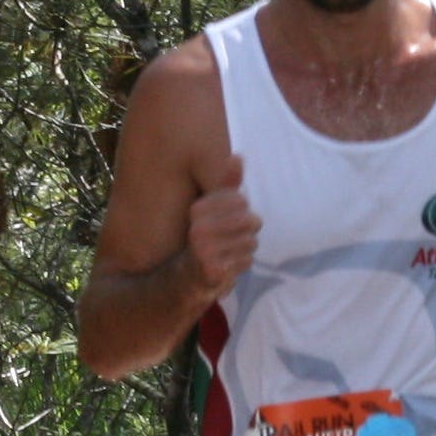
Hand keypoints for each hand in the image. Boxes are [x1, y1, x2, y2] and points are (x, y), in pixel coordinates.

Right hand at [184, 154, 260, 299]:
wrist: (184, 280)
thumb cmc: (205, 240)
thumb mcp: (213, 209)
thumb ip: (227, 184)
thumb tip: (239, 156)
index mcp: (198, 209)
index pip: (241, 200)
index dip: (242, 210)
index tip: (228, 220)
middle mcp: (198, 228)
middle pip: (250, 220)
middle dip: (248, 231)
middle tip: (232, 239)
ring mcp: (204, 251)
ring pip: (251, 242)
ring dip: (245, 249)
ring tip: (228, 253)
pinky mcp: (211, 270)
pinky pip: (246, 261)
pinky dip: (241, 265)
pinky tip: (227, 266)